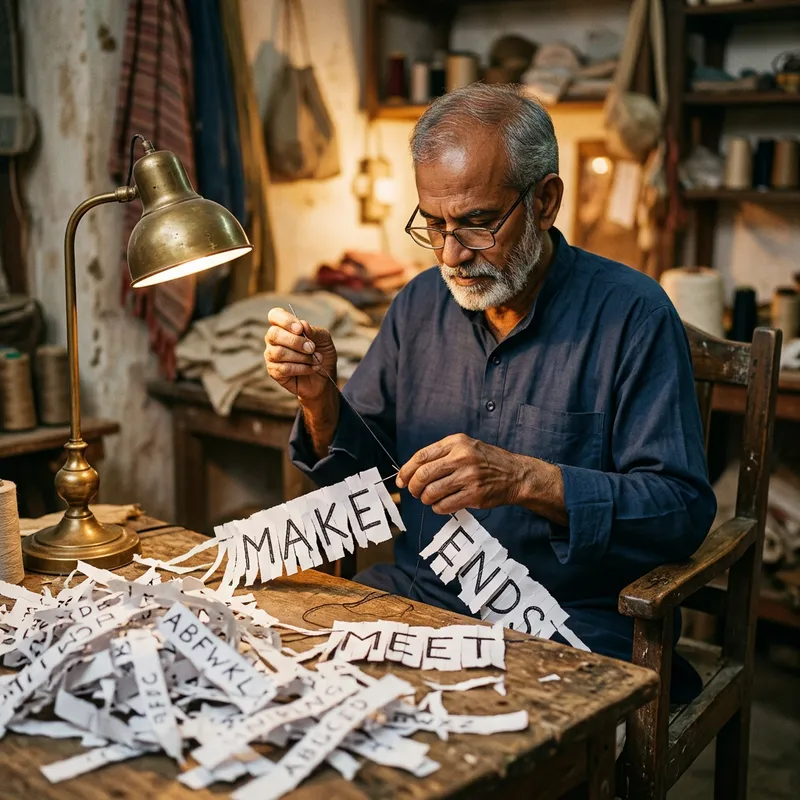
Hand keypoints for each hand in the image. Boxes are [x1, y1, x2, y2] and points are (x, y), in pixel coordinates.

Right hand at [264, 308, 337, 401]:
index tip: (300, 329)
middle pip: (274, 334)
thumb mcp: (324, 340)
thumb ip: (314, 331)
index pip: (275, 315)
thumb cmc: (322, 354)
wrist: (325, 377)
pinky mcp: (274, 371)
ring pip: (279, 352)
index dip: (285, 320)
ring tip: (315, 359)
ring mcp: (272, 356)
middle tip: (311, 348)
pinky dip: (302, 368)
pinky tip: (311, 368)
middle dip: (295, 341)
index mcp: (284, 327)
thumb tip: (303, 325)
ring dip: (301, 357)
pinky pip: (283, 368)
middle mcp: (274, 340)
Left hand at [396, 434, 530, 514]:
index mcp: (456, 442)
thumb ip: (441, 455)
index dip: (406, 470)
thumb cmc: (486, 461)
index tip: (401, 480)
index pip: (421, 456)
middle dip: (413, 487)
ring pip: (432, 492)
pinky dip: (438, 508)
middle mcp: (462, 457)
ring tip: (429, 499)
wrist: (515, 474)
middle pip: (423, 475)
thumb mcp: (465, 446)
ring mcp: (469, 477)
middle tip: (414, 492)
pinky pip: (445, 505)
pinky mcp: (474, 495)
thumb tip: (412, 471)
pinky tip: (441, 505)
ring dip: (425, 499)